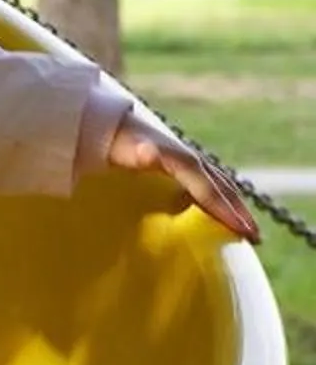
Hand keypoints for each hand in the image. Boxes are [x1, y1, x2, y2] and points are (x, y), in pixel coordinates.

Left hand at [107, 113, 257, 242]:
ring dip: (234, 207)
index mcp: (181, 161)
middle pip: (222, 188)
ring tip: (246, 230)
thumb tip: (147, 151)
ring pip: (219, 186)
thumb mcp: (129, 148)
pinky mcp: (182, 169)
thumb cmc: (117, 144)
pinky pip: (208, 185)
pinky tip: (219, 216)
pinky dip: (219, 201)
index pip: (208, 189)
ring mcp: (189, 163)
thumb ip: (140, 152)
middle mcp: (192, 161)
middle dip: (239, 212)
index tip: (243, 231)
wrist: (109, 127)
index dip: (225, 210)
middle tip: (255, 238)